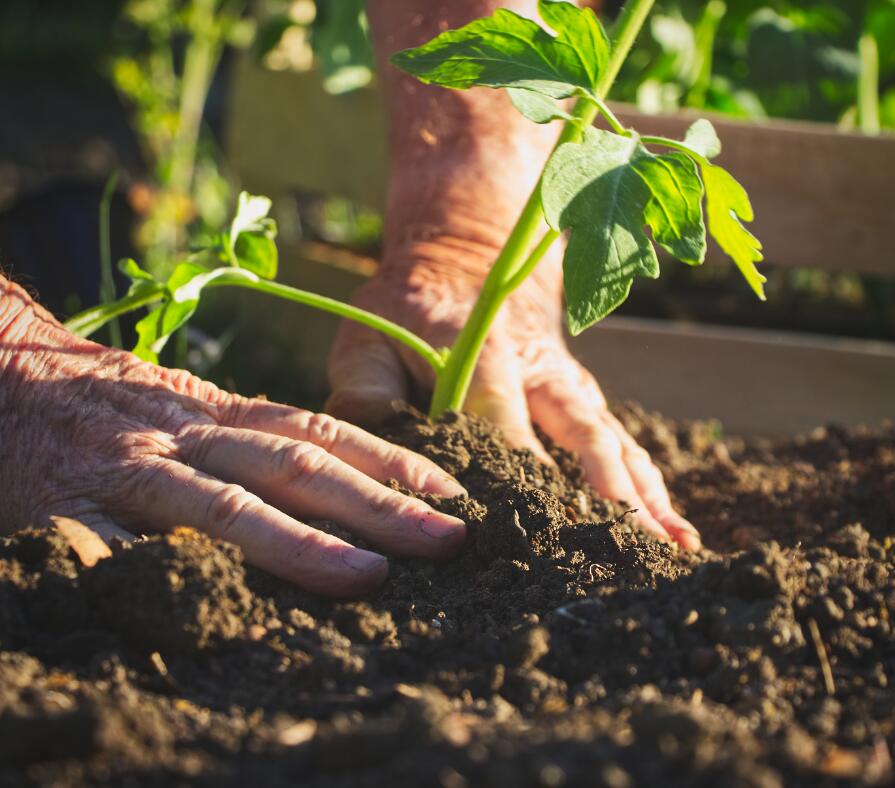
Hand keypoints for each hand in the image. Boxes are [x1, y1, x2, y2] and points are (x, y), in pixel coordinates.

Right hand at [0, 280, 465, 595]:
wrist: (7, 368)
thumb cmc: (114, 400)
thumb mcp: (193, 406)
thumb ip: (254, 441)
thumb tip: (345, 485)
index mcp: (221, 413)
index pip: (321, 433)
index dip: (391, 463)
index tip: (452, 495)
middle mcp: (189, 435)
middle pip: (295, 468)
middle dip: (377, 506)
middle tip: (448, 539)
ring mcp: (131, 469)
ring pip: (223, 506)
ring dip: (297, 543)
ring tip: (366, 575)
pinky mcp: (63, 505)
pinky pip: (107, 546)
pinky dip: (153, 574)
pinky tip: (204, 608)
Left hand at [327, 243, 700, 550]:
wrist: (469, 262)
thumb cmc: (409, 312)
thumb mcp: (368, 338)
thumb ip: (365, 394)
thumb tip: (375, 457)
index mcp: (485, 355)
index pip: (504, 421)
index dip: (519, 472)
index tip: (535, 530)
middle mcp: (542, 372)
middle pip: (583, 436)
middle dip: (608, 494)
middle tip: (631, 549)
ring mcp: (571, 387)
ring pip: (616, 444)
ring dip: (645, 496)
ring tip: (674, 549)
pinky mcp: (585, 401)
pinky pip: (624, 446)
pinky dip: (650, 489)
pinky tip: (674, 533)